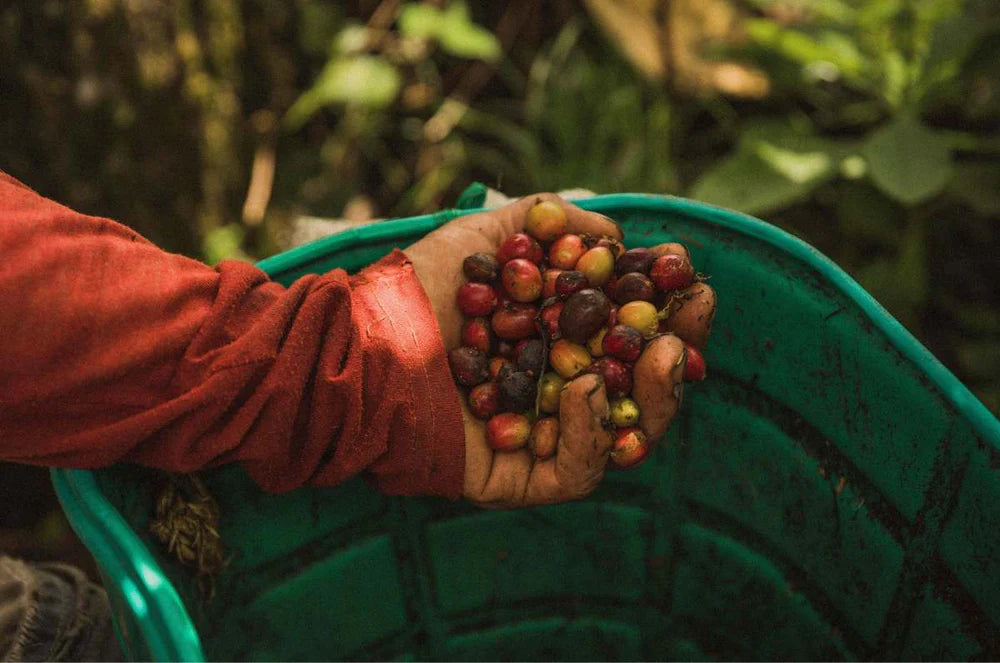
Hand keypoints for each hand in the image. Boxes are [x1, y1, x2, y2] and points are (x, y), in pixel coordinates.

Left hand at [405, 194, 715, 507]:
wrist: (359, 346)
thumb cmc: (417, 292)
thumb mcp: (487, 236)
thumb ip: (548, 223)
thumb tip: (616, 234)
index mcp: (556, 342)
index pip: (628, 331)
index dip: (665, 304)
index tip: (685, 274)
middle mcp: (557, 392)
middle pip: (640, 385)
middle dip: (679, 348)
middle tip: (693, 313)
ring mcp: (543, 438)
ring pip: (626, 435)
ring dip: (656, 395)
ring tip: (662, 352)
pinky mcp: (521, 477)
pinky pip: (576, 471)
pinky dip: (592, 433)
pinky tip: (586, 390)